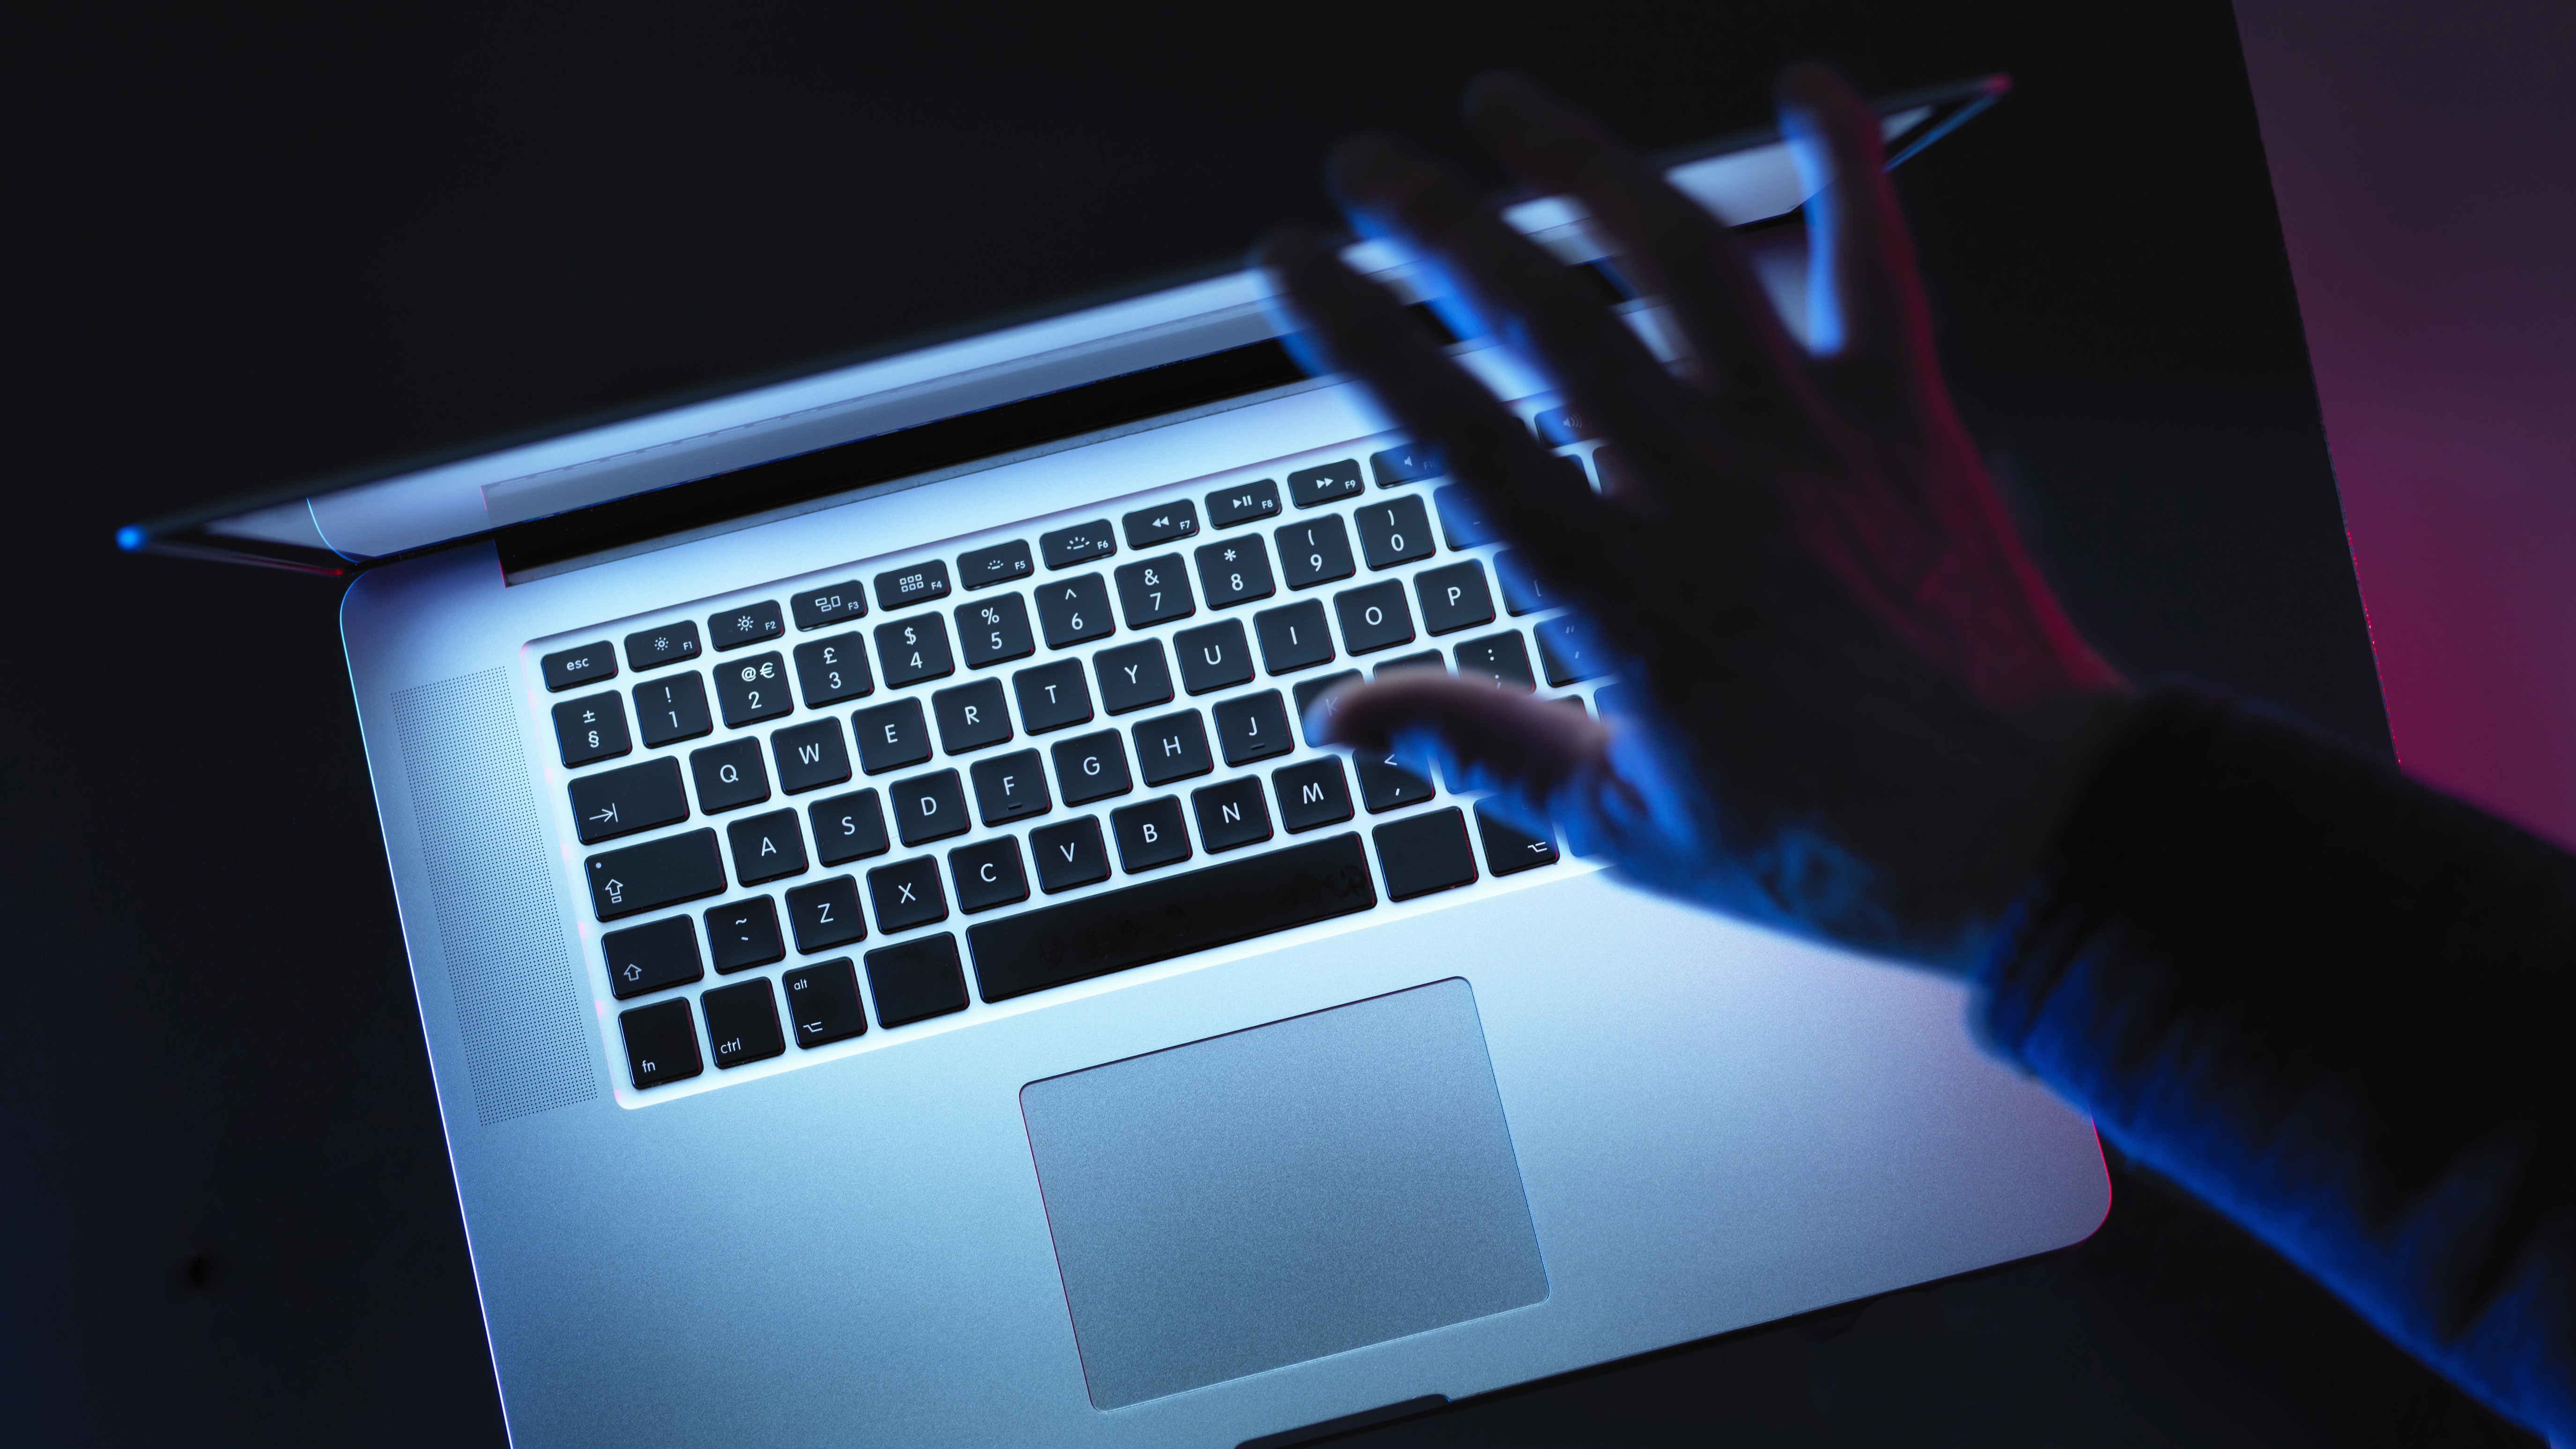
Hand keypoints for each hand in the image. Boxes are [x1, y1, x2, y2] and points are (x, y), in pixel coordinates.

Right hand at [1258, 67, 2132, 973]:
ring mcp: (1810, 440)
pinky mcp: (1902, 417)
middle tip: (1368, 170)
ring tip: (1506, 106)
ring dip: (1586, 166)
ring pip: (1681, 261)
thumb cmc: (1835, 839)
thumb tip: (1341, 718)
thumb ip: (1478, 747)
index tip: (1298, 270)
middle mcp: (1707, 492)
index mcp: (1624, 593)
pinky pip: (1876, 264)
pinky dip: (1848, 164)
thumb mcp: (1625, 823)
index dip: (1361, 338)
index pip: (1455, 435)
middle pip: (1549, 319)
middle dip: (1439, 224)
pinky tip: (1804, 86)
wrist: (2028, 830)